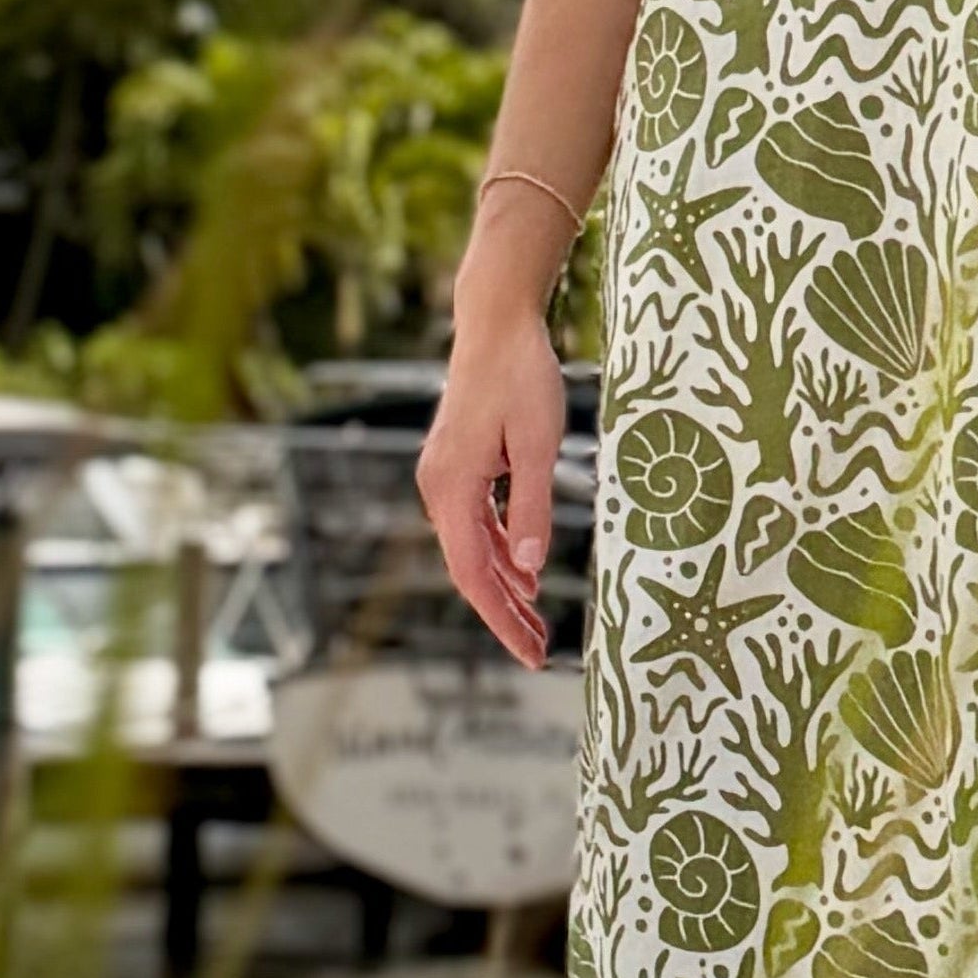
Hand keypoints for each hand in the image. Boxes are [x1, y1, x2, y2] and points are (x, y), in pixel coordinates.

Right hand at [414, 314, 564, 667]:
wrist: (496, 324)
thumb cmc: (522, 376)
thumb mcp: (540, 442)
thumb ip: (532, 505)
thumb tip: (532, 570)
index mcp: (451, 488)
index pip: (474, 573)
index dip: (502, 618)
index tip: (531, 653)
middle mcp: (437, 489)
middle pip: (469, 570)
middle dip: (504, 614)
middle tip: (540, 653)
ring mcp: (444, 479)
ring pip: (472, 550)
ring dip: (505, 587)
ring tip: (538, 623)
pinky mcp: (457, 468)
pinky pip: (476, 525)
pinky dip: (501, 552)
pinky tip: (525, 572)